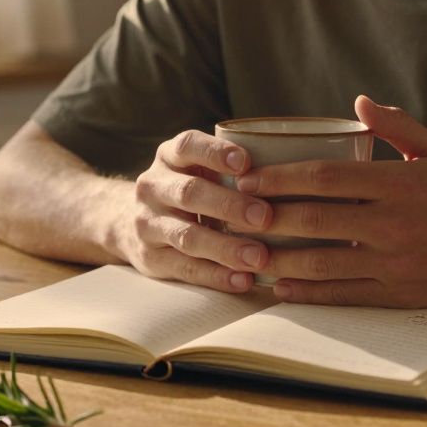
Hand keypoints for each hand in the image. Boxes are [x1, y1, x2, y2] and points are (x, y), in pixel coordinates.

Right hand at [128, 130, 272, 292]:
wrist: (130, 220)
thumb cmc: (189, 188)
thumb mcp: (198, 167)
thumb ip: (233, 169)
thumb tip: (297, 175)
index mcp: (169, 157)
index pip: (188, 146)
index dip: (215, 153)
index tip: (246, 162)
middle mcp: (153, 187)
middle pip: (189, 193)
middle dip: (229, 205)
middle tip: (265, 217)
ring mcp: (147, 224)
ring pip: (187, 237)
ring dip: (226, 248)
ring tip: (259, 257)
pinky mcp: (151, 259)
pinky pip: (186, 269)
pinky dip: (217, 276)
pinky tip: (244, 280)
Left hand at [235, 96, 426, 306]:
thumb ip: (396, 125)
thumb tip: (357, 103)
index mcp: (398, 182)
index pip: (326, 177)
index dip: (280, 178)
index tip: (248, 178)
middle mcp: (394, 223)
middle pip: (314, 219)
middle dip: (267, 217)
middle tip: (234, 214)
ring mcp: (394, 262)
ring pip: (321, 262)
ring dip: (277, 259)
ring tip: (245, 253)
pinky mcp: (397, 294)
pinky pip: (342, 295)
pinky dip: (306, 292)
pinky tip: (278, 287)